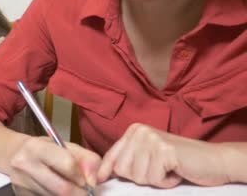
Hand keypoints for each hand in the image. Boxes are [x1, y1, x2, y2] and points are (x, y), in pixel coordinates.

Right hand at [9, 136, 99, 194]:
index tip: (87, 180)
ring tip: (72, 189)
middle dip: (80, 193)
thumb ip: (85, 158)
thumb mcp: (64, 145)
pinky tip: (57, 191)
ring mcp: (20, 184)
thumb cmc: (44, 149)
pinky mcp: (21, 195)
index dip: (83, 176)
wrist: (13, 154)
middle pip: (63, 189)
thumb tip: (94, 180)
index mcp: (36, 147)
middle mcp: (24, 165)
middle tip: (86, 192)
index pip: (68, 164)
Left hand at [98, 123, 231, 187]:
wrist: (213, 160)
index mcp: (133, 130)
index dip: (105, 171)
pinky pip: (154, 179)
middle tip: (159, 169)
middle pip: (123, 170)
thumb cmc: (179, 162)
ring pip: (138, 176)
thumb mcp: (149, 156)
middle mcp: (140, 131)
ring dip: (155, 179)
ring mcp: (152, 139)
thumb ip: (128, 160)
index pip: (112, 155)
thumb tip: (101, 174)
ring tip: (169, 169)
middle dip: (141, 177)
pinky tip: (176, 171)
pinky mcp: (164, 151)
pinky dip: (166, 182)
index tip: (98, 181)